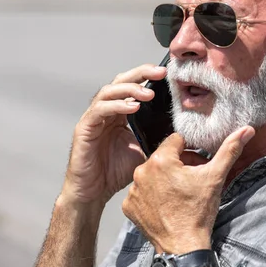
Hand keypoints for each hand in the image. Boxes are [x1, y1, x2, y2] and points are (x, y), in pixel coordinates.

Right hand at [61, 64, 166, 206]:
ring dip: (130, 89)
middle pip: (120, 82)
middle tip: (159, 73)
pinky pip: (99, 110)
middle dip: (140, 74)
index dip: (147, 77)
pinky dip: (116, 105)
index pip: (132, 87)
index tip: (165, 74)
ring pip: (109, 91)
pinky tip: (132, 107)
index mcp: (120, 114)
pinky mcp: (84, 128)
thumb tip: (181, 133)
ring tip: (148, 93)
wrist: (93, 193)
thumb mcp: (144, 150)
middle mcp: (106, 112)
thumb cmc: (114, 173)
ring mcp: (94, 118)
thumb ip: (156, 137)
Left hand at [122, 126, 255, 253]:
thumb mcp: (216, 177)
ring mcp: (133, 190)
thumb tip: (246, 130)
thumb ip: (230, 150)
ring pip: (152, 173)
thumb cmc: (198, 212)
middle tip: (192, 179)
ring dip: (164, 178)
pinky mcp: (129, 206)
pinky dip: (152, 194)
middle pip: (163, 157)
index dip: (190, 150)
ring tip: (180, 193)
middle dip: (178, 164)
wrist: (184, 246)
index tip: (197, 164)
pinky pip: (141, 191)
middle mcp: (141, 171)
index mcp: (161, 160)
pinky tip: (166, 203)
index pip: (176, 140)